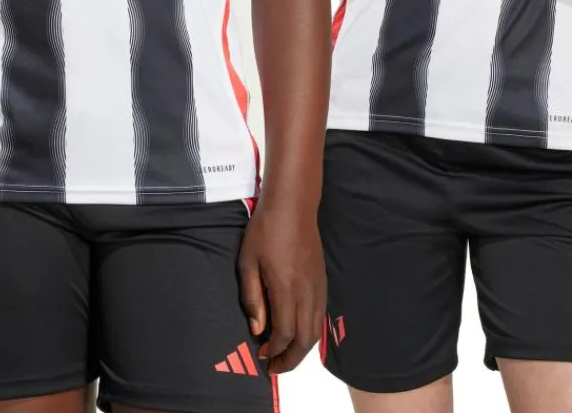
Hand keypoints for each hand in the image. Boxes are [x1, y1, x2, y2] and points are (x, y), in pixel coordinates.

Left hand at [237, 199, 325, 374]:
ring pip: (316, 331)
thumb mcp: (248, 263)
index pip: (284, 333)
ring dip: (302, 349)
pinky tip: (297, 331)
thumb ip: (253, 298)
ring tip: (284, 354)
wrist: (293, 206)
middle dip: (290, 359)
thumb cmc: (265, 231)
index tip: (260, 355)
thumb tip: (257, 329)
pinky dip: (310, 332)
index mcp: (286, 289)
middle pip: (305, 339)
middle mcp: (307, 293)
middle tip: (273, 366)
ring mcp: (318, 287)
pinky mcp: (323, 281)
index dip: (273, 350)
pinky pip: (320, 316)